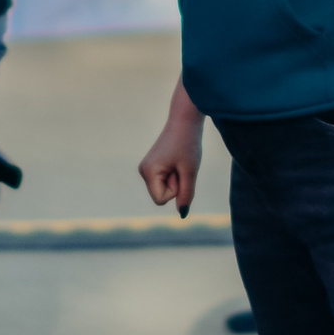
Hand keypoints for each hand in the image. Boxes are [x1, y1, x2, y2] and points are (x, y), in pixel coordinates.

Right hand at [140, 83, 204, 214]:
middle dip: (176, 184)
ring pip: (164, 189)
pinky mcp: (152, 166)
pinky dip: (175, 174)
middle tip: (181, 163)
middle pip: (162, 195)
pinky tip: (176, 159)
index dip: (176, 189)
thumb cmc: (188, 144)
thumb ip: (186, 194)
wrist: (184, 120)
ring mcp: (146, 168)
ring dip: (176, 178)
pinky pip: (165, 181)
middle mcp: (143, 171)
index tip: (179, 170)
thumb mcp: (190, 171)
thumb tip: (183, 214)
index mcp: (148, 172)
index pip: (161, 200)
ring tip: (179, 160)